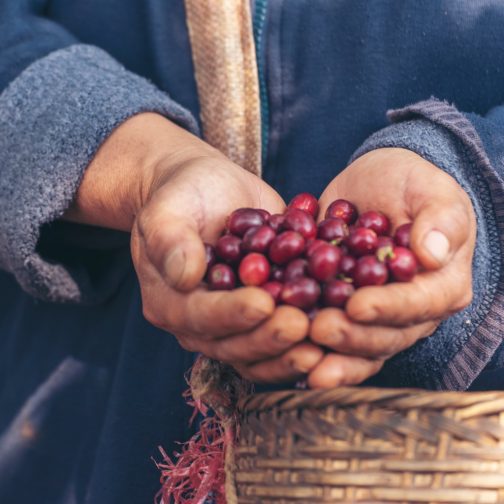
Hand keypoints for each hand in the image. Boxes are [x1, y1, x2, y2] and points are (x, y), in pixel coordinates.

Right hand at [66, 113, 322, 381]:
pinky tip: (338, 327)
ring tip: (325, 336)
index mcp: (170, 302)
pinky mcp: (262, 315)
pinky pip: (282, 334)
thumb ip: (170, 240)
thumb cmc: (184, 195)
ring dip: (292, 349)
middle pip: (233, 344)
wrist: (209, 191)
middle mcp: (201, 323)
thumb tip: (185, 275)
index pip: (200, 316)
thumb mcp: (168, 209)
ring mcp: (234, 322)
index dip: (231, 314)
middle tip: (303, 325)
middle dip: (269, 337)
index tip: (263, 304)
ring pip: (261, 351)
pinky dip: (308, 337)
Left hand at [307, 148, 475, 387]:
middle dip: (352, 336)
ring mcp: (376, 317)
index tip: (356, 305)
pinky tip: (283, 347)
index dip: (388, 309)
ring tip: (299, 351)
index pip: (417, 304)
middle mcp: (411, 312)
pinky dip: (308, 344)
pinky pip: (329, 334)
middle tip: (319, 328)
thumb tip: (431, 254)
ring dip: (329, 354)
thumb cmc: (410, 183)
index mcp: (441, 285)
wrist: (375, 185)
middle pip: (385, 336)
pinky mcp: (344, 312)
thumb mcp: (430, 189)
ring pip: (356, 346)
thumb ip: (439, 219)